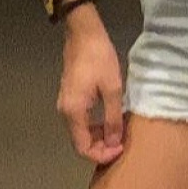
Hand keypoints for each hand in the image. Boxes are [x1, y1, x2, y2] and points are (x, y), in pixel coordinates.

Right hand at [56, 3, 125, 164]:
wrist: (83, 33)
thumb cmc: (99, 59)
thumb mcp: (112, 89)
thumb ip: (113, 118)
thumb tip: (114, 143)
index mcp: (73, 112)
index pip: (83, 148)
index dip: (102, 154)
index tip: (121, 149)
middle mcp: (65, 112)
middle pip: (80, 142)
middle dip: (101, 148)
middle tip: (122, 143)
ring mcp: (66, 104)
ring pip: (80, 132)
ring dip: (99, 137)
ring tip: (119, 133)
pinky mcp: (70, 97)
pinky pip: (80, 121)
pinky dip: (94, 127)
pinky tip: (110, 121)